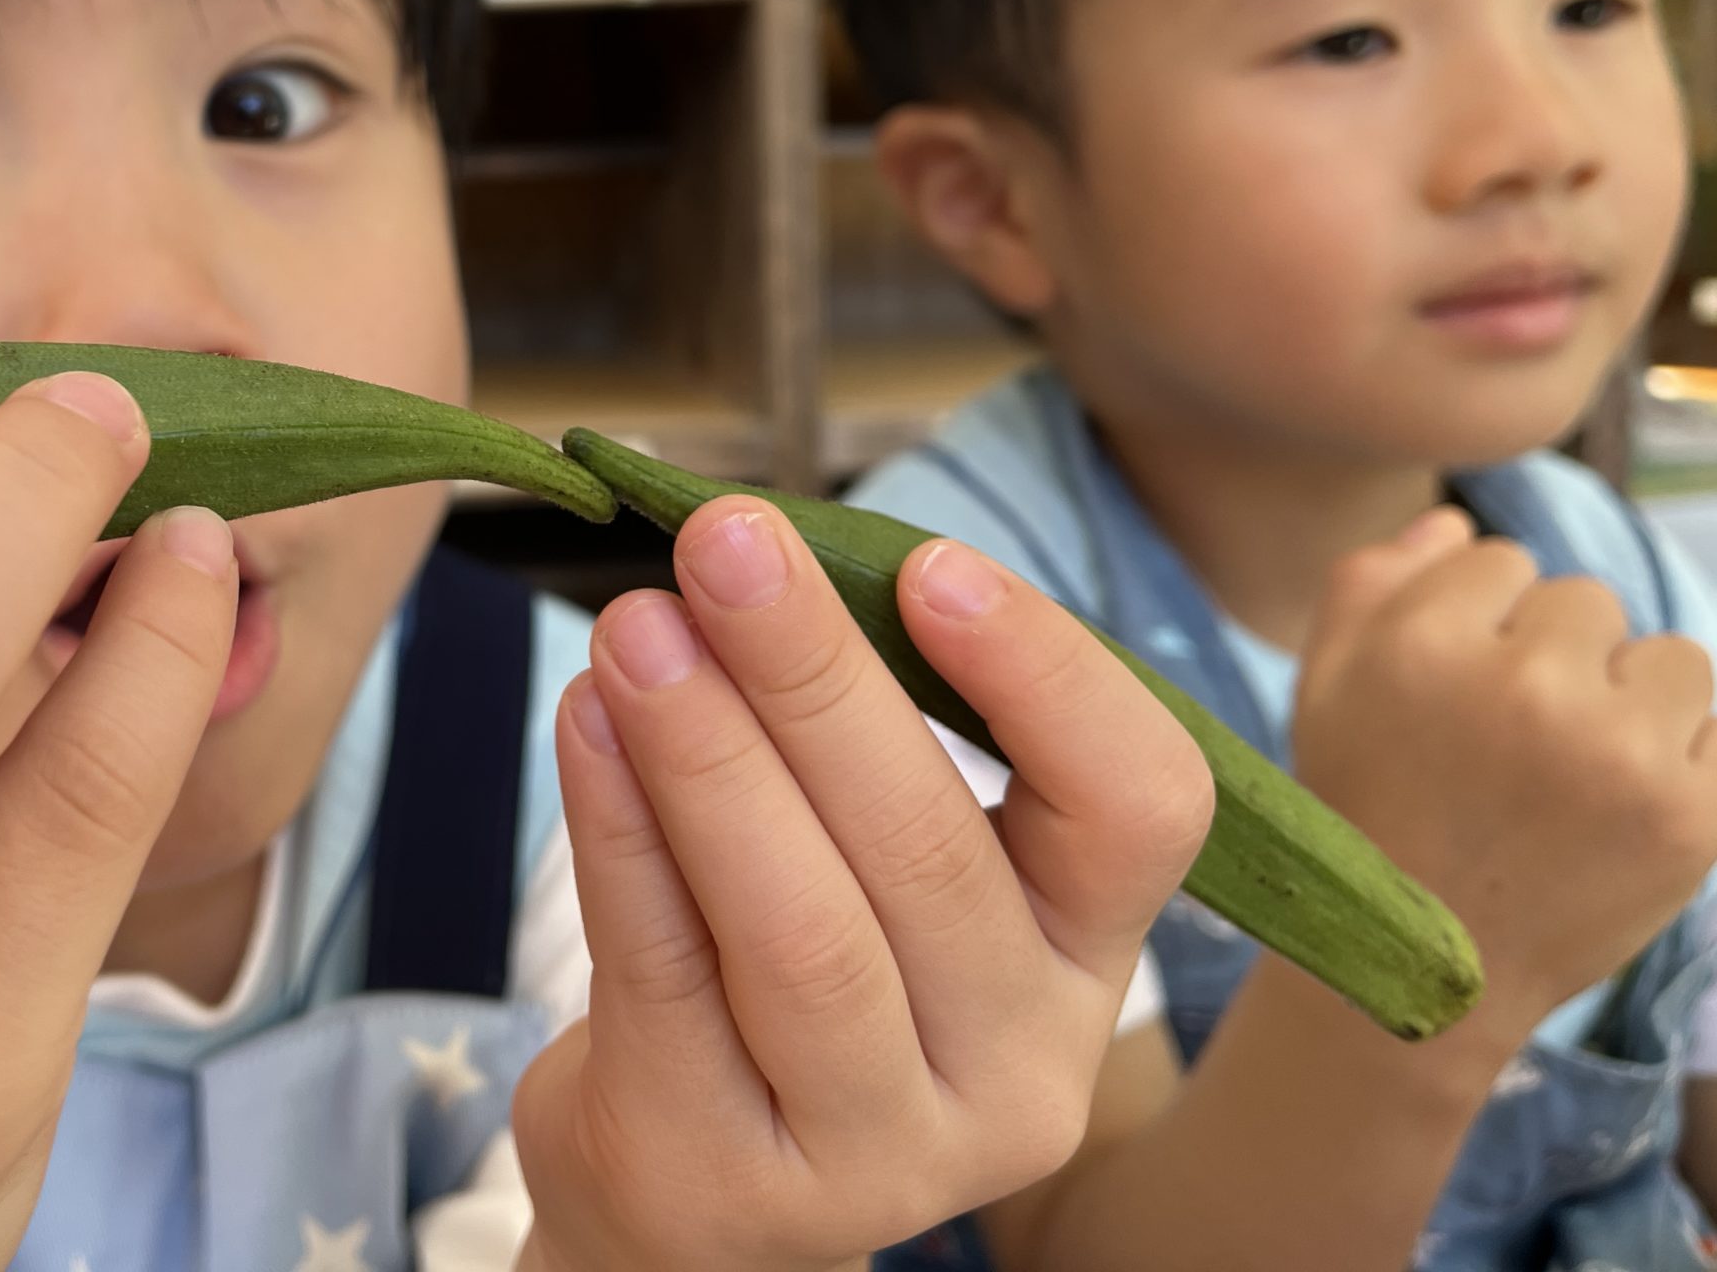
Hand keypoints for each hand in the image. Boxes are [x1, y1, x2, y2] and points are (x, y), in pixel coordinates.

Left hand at [511, 502, 1214, 1271]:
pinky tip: (585, 721)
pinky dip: (616, 831)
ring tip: (635, 628)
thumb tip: (761, 555)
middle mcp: (1017, 1072)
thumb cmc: (799, 959)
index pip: (1140, 811)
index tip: (928, 564)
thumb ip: (864, 722)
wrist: (686, 1182)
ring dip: (709, 754)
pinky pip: (664, 974)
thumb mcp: (876, 860)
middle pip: (929, 854)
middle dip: (815, 678)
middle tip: (723, 544)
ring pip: (802, 931)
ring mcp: (877, 1155)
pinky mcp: (723, 1179)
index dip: (1045, 677)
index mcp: (1084, 959)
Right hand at [1296, 508, 1716, 1038]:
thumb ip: (1373, 581)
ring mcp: (1617, 755)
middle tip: (1513, 744)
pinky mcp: (1691, 818)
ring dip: (1633, 702)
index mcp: (1422, 646)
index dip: (1477, 624)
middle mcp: (1523, 688)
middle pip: (1586, 601)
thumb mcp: (1322, 687)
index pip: (1500, 560)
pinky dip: (1683, 761)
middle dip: (1556, 658)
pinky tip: (1623, 804)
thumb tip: (1457, 523)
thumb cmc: (1368, 811)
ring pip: (1669, 657)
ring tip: (1578, 771)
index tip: (1455, 694)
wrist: (1419, 973)